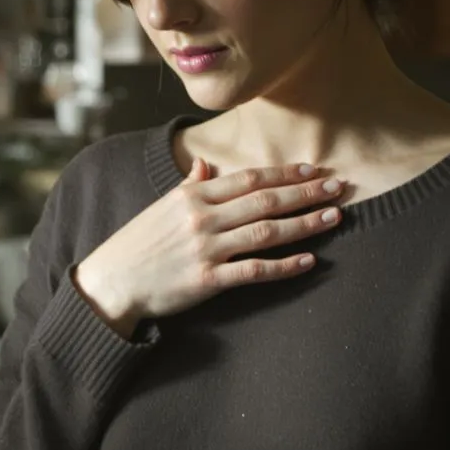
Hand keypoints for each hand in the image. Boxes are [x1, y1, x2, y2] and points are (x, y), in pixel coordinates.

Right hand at [73, 158, 343, 337]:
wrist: (110, 282)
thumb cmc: (137, 243)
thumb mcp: (161, 206)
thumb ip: (189, 185)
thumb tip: (206, 166)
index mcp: (193, 195)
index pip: (249, 178)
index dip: (285, 173)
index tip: (314, 170)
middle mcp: (202, 217)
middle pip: (265, 200)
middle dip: (305, 193)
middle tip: (338, 188)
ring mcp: (206, 248)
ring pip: (266, 232)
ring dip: (304, 224)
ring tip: (333, 218)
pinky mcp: (207, 280)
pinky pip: (254, 271)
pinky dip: (284, 266)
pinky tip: (308, 262)